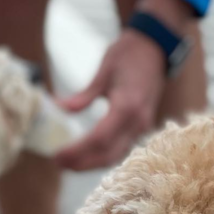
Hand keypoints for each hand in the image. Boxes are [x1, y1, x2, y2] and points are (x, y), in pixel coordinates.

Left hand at [55, 28, 166, 171]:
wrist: (155, 48)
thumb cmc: (129, 54)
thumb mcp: (104, 71)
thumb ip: (83, 96)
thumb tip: (59, 109)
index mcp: (127, 106)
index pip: (99, 139)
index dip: (78, 151)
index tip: (58, 154)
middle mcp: (137, 123)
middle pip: (107, 155)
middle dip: (82, 163)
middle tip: (59, 163)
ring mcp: (141, 128)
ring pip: (115, 157)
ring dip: (91, 164)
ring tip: (69, 164)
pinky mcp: (140, 129)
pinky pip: (120, 150)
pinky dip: (102, 157)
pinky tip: (86, 157)